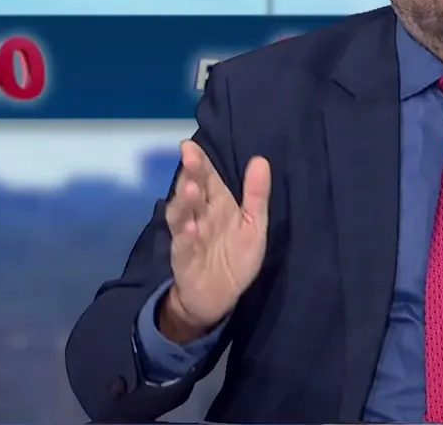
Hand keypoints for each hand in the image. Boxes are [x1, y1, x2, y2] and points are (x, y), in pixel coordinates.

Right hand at [162, 139, 270, 336]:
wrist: (220, 297)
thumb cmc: (236, 257)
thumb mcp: (254, 226)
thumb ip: (256, 195)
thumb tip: (260, 160)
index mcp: (218, 205)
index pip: (207, 178)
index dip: (200, 162)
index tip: (189, 145)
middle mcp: (200, 216)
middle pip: (192, 190)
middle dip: (190, 173)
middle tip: (189, 155)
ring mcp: (189, 237)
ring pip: (182, 214)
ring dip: (185, 202)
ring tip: (190, 189)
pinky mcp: (185, 259)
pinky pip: (183, 246)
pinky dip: (184, 236)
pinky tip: (188, 227)